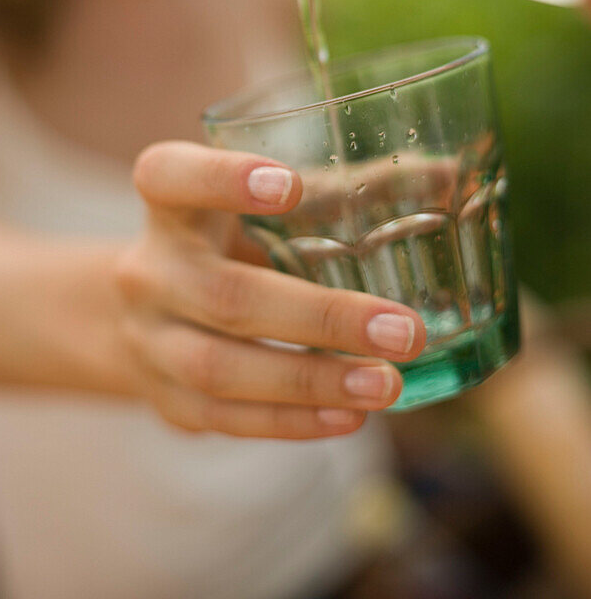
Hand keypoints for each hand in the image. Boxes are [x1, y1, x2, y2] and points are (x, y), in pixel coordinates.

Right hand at [115, 141, 425, 439]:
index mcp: (169, 205)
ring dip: (310, 382)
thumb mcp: (262, 209)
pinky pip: (224, 419)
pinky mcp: (164, 398)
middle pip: (224, 295)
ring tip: (388, 385)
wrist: (148, 312)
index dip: (221, 179)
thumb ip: (342, 191)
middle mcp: (148, 270)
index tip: (290, 185)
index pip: (171, 177)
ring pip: (220, 368)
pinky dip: (291, 423)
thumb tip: (450, 175)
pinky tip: (351, 418)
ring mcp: (150, 340)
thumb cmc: (229, 241)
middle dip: (320, 318)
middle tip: (404, 331)